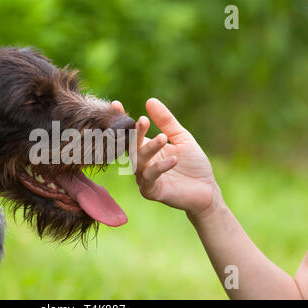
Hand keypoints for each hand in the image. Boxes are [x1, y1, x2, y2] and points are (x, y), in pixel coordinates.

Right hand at [119, 98, 222, 216]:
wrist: (207, 189)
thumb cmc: (193, 164)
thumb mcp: (181, 138)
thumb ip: (166, 121)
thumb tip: (150, 100)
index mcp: (146, 148)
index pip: (130, 133)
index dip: (121, 120)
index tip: (116, 104)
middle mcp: (141, 163)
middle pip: (132, 146)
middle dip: (135, 134)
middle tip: (142, 121)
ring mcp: (144, 178)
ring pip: (139, 162)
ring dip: (150, 148)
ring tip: (163, 138)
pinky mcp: (151, 191)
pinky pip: (151, 178)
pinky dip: (160, 167)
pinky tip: (173, 159)